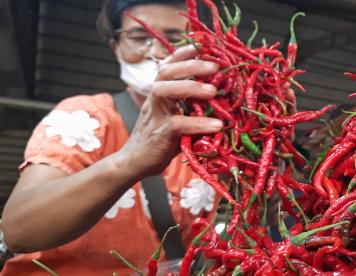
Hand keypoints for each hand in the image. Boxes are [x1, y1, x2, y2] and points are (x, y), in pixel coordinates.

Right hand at [117, 45, 222, 178]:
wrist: (134, 162)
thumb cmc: (160, 139)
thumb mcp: (175, 117)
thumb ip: (190, 106)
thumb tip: (221, 97)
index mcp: (160, 93)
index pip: (168, 66)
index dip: (182, 54)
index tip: (200, 46)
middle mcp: (155, 100)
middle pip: (166, 72)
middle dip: (190, 65)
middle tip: (215, 66)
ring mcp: (156, 115)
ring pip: (166, 91)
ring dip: (190, 86)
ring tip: (213, 90)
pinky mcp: (160, 134)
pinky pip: (178, 124)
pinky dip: (198, 123)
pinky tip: (216, 126)